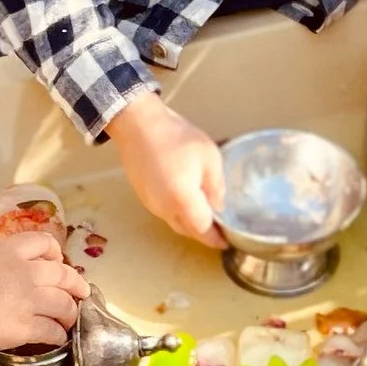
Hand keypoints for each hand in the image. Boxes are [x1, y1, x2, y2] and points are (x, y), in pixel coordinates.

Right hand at [0, 226, 88, 358]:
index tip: (58, 260)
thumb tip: (0, 283)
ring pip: (64, 304)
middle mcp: (25, 273)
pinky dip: (59, 335)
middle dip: (76, 284)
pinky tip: (58, 339)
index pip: (43, 242)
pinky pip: (52, 331)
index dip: (55, 252)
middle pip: (63, 274)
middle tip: (81, 293)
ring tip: (71, 320)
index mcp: (8, 253)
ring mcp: (29, 300)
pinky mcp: (26, 327)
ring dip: (71, 313)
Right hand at [110, 93, 223, 242]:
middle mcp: (164, 208)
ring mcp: (151, 204)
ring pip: (175, 223)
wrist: (138, 124)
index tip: (228, 241)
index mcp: (182, 200)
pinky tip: (186, 203)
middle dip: (204, 234)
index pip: (202, 230)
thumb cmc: (177, 138)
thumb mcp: (209, 157)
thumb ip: (217, 188)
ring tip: (205, 217)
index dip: (216, 238)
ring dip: (190, 224)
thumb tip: (219, 208)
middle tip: (219, 230)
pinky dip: (178, 214)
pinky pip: (164, 213)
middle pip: (187, 230)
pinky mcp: (143, 196)